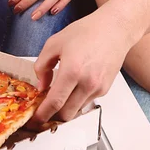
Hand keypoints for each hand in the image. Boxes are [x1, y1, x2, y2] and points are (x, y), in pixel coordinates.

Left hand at [29, 9, 135, 127]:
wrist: (115, 29)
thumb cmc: (86, 32)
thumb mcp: (53, 43)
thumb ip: (42, 66)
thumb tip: (41, 86)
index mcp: (72, 71)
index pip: (55, 102)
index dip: (42, 115)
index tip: (34, 120)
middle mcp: (88, 83)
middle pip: (66, 114)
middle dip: (51, 117)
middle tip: (41, 112)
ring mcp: (98, 88)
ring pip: (76, 110)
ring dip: (63, 109)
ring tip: (54, 98)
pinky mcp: (105, 89)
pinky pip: (85, 102)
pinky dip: (74, 101)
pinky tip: (69, 90)